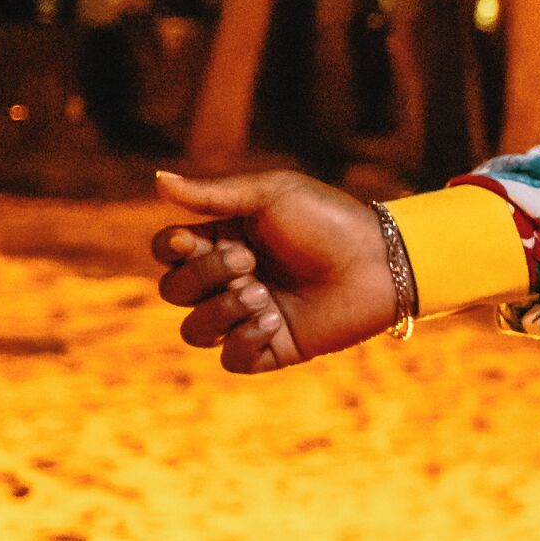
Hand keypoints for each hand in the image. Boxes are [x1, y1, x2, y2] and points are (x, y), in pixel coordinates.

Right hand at [150, 170, 401, 372]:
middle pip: (175, 290)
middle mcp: (231, 280)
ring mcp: (250, 315)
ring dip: (220, 311)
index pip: (168, 252)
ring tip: (262, 295)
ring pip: (195, 330)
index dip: (170, 249)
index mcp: (224, 241)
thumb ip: (213, 194)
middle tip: (249, 261)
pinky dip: (242, 342)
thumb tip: (157, 181)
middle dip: (203, 276)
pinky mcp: (274, 347)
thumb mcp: (272, 194)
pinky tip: (272, 321)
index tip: (190, 239)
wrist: (382, 261)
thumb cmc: (330, 220)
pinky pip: (231, 360)